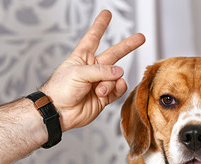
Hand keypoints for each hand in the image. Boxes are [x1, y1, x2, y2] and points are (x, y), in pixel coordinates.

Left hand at [40, 10, 144, 131]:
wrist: (59, 112)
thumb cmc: (61, 89)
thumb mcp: (78, 72)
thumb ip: (101, 70)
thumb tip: (120, 72)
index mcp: (83, 58)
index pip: (93, 38)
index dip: (100, 26)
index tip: (106, 14)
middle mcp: (94, 69)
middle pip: (114, 54)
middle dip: (128, 46)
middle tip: (141, 38)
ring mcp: (101, 82)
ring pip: (117, 76)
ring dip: (111, 82)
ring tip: (99, 89)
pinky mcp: (106, 96)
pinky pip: (119, 89)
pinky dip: (116, 90)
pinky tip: (106, 93)